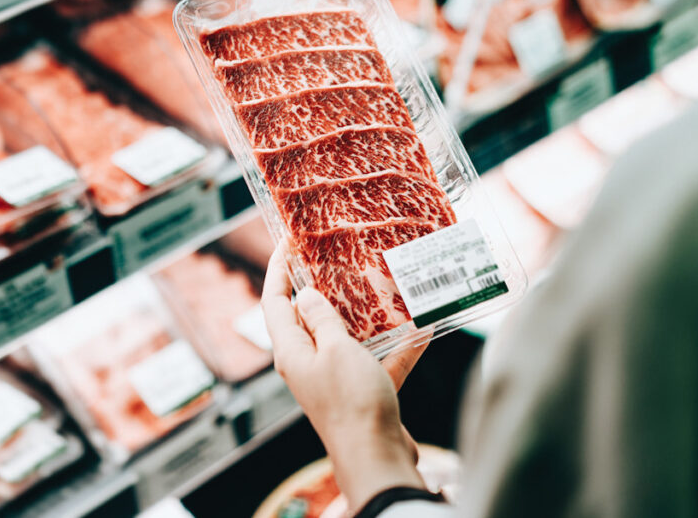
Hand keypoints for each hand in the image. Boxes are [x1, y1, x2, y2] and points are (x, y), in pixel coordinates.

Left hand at [261, 244, 429, 508]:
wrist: (376, 457)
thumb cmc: (351, 401)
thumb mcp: (335, 350)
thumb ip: (322, 320)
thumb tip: (305, 295)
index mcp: (291, 351)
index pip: (275, 301)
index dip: (278, 269)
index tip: (287, 241)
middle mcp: (307, 363)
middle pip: (308, 317)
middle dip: (322, 287)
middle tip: (337, 256)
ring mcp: (334, 379)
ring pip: (346, 338)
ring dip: (364, 316)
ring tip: (381, 285)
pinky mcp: (362, 393)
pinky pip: (378, 361)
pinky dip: (397, 347)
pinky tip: (422, 329)